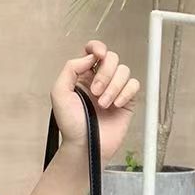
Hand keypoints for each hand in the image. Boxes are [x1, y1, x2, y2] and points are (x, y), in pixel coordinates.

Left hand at [50, 40, 140, 162]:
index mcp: (83, 76)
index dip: (97, 48)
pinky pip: (134, 84)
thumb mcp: (59, 94)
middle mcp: (99, 80)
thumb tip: (88, 57)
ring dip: (113, 87)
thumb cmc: (71, 124)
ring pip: (124, 71)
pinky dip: (125, 93)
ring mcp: (114, 89)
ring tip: (103, 104)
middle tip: (96, 92)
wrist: (85, 145)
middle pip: (112, 58)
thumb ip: (70, 70)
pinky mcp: (126, 100)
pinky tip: (115, 106)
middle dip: (105, 73)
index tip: (98, 56)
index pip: (93, 51)